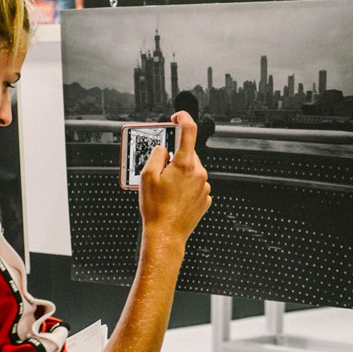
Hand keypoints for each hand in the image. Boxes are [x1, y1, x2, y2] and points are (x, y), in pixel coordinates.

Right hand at [137, 111, 210, 245]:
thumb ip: (156, 154)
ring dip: (180, 174)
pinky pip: (195, 186)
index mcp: (185, 164)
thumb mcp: (147, 176)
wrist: (166, 234)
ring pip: (192, 171)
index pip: (189, 131)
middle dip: (174, 158)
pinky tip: (174, 199)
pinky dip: (185, 188)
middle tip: (160, 170)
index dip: (183, 118)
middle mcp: (199, 173)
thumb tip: (163, 149)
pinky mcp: (205, 200)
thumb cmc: (155, 207)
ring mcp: (204, 187)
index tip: (177, 116)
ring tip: (165, 190)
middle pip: (187, 154)